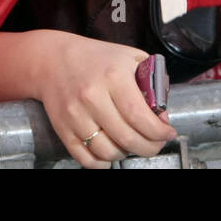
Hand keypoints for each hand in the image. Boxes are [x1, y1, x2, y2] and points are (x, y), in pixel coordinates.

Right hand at [35, 33, 177, 168]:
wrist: (53, 60)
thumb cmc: (96, 59)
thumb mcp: (129, 57)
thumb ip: (150, 82)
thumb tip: (161, 116)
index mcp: (113, 76)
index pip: (140, 116)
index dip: (158, 132)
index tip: (167, 133)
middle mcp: (92, 96)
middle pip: (127, 138)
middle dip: (149, 147)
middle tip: (155, 144)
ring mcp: (75, 115)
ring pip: (108, 152)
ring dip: (126, 154)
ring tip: (131, 144)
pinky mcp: (63, 129)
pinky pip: (86, 159)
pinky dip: (103, 163)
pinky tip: (112, 152)